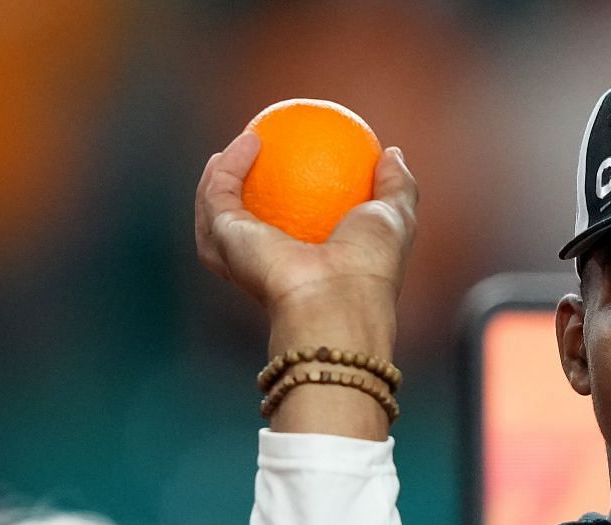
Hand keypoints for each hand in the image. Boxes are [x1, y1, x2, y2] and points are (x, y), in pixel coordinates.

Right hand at [193, 129, 417, 337]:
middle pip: (243, 231)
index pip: (290, 237)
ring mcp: (242, 258)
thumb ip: (396, 186)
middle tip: (251, 157)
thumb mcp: (395, 219)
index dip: (288, 202)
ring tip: (235, 147)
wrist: (340, 299)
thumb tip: (392, 153)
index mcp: (305, 268)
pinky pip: (220, 195)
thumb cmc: (372, 266)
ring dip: (217, 179)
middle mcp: (269, 268)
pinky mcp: (225, 242)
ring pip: (215, 215)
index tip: (293, 166)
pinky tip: (250, 140)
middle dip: (237, 198)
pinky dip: (230, 166)